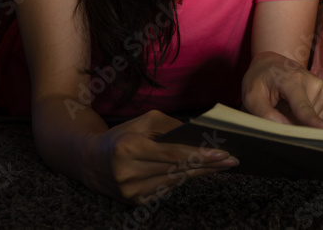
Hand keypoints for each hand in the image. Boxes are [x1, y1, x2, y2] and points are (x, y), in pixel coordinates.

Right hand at [88, 110, 237, 204]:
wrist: (91, 160)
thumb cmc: (122, 136)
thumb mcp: (143, 121)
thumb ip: (171, 126)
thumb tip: (198, 135)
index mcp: (129, 147)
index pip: (172, 154)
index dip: (198, 154)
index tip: (222, 153)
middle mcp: (129, 172)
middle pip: (177, 169)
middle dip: (207, 164)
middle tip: (231, 160)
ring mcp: (131, 191)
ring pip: (175, 181)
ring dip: (200, 173)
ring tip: (221, 166)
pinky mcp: (135, 202)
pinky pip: (166, 190)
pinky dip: (182, 180)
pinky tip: (198, 173)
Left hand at [241, 51, 322, 128]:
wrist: (271, 63)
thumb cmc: (260, 80)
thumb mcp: (251, 96)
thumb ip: (265, 113)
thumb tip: (284, 127)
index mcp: (292, 80)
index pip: (302, 106)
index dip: (312, 120)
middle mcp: (311, 81)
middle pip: (306, 117)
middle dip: (293, 122)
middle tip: (278, 109)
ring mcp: (321, 86)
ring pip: (313, 118)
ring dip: (299, 118)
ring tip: (287, 104)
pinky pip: (319, 114)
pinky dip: (307, 115)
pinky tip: (296, 105)